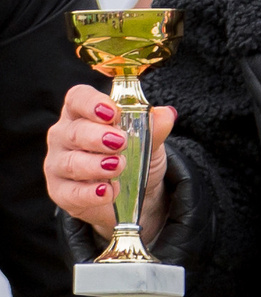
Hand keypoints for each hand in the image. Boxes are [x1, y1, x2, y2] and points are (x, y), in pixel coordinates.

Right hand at [47, 84, 171, 242]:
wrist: (136, 197)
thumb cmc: (134, 159)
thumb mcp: (148, 142)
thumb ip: (153, 128)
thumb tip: (165, 114)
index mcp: (83, 114)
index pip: (78, 99)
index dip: (91, 102)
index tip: (112, 112)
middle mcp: (65, 136)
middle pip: (74, 131)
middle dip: (96, 136)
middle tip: (120, 142)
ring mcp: (59, 164)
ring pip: (71, 162)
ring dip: (94, 165)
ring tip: (118, 166)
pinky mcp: (62, 192)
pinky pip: (71, 192)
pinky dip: (89, 193)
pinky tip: (107, 192)